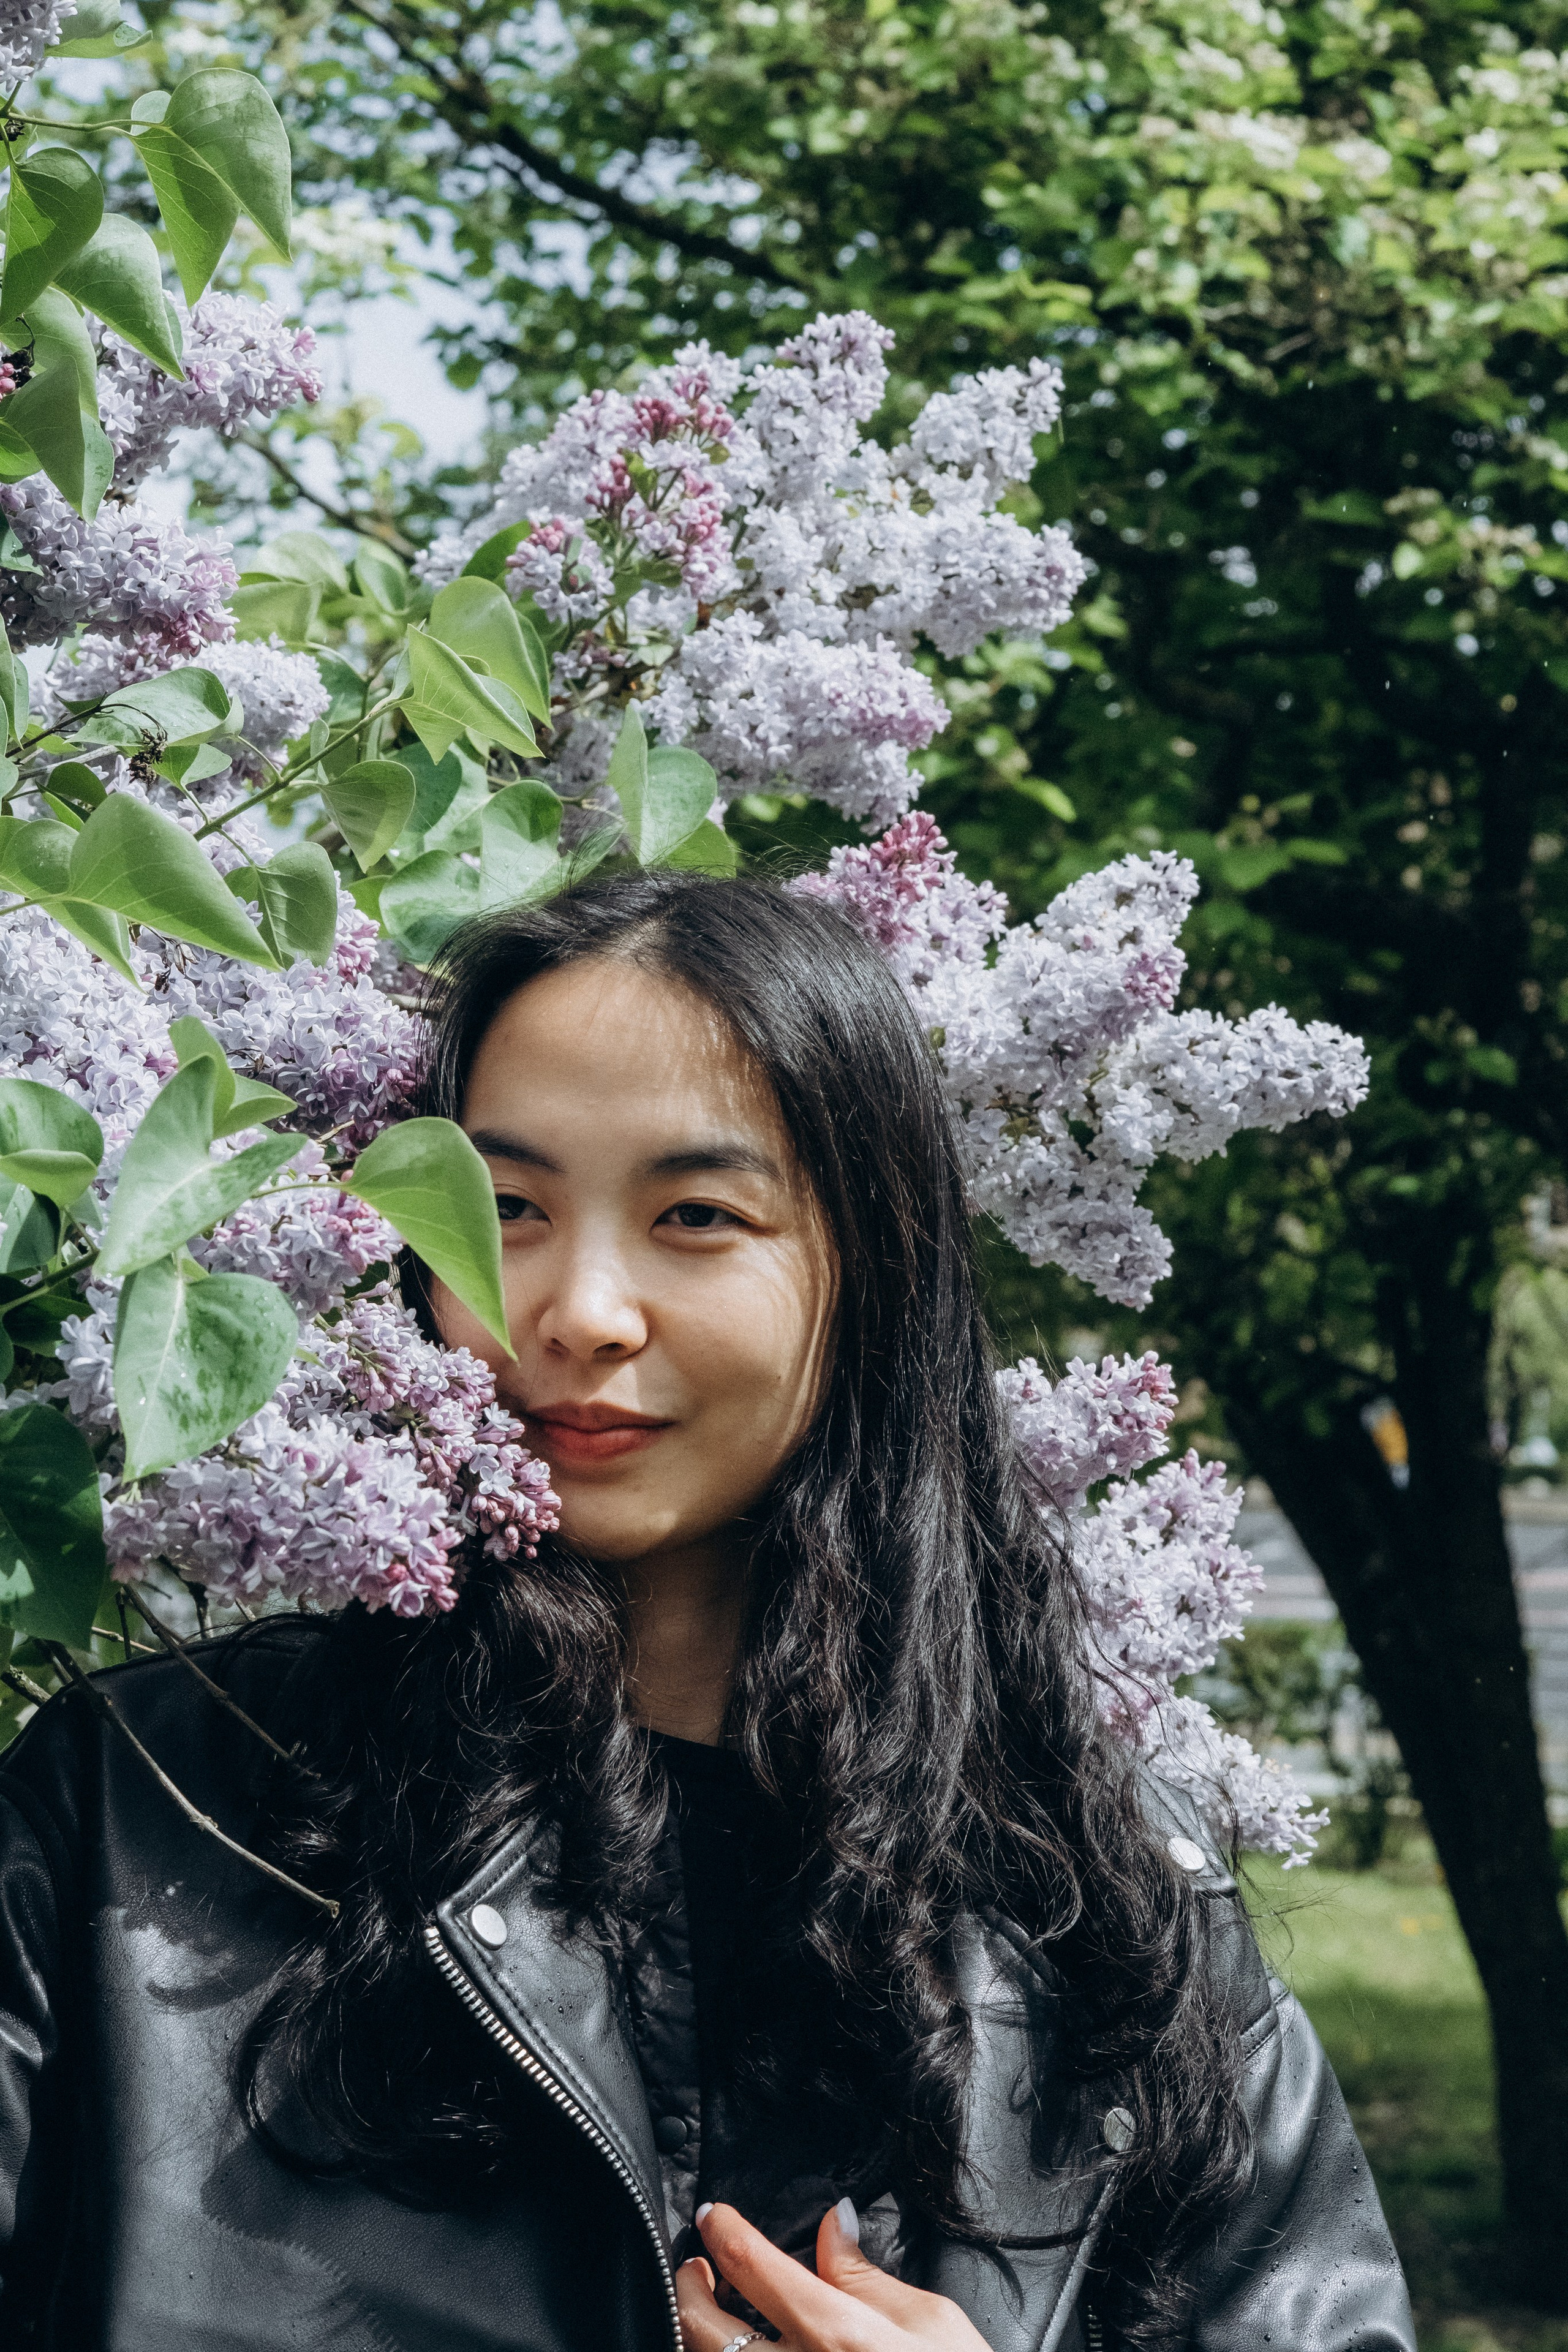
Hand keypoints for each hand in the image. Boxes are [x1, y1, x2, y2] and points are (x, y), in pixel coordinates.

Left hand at [676, 2196, 990, 2351]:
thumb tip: (833, 2226)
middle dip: (687, 2285)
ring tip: (711, 2311)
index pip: (750, 2264)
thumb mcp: (931, 2321)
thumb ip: (867, 2276)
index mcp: (833, 2334)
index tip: (714, 2215)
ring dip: (697, 2333)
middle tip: (696, 2263)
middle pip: (701, 2326)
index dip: (722, 2229)